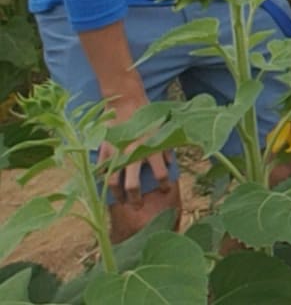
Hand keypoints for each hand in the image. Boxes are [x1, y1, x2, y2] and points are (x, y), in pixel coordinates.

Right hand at [99, 89, 171, 206]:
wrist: (127, 102)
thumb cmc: (147, 115)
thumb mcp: (162, 130)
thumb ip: (166, 148)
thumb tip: (169, 162)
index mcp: (152, 149)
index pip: (161, 174)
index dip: (164, 185)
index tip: (166, 191)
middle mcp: (134, 154)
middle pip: (133, 185)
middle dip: (136, 199)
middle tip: (138, 206)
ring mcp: (116, 154)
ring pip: (113, 182)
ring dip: (117, 194)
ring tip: (120, 201)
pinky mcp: (104, 150)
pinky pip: (101, 169)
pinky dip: (103, 178)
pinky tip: (105, 185)